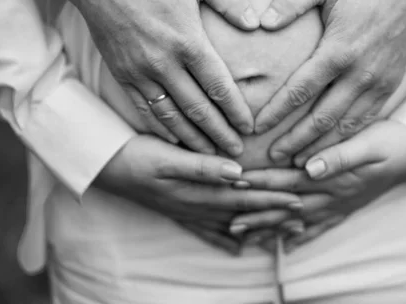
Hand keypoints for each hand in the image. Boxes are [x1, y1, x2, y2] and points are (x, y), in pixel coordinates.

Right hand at [70, 0, 259, 155]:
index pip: (218, 86)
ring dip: (193, 139)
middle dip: (220, 134)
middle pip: (198, 109)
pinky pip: (144, 109)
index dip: (236, 110)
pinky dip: (161, 129)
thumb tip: (256, 23)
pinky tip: (175, 141)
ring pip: (171, 116)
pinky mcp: (122, 74)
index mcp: (187, 41)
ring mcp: (140, 72)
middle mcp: (164, 63)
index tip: (250, 128)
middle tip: (238, 153)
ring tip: (211, 156)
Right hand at [94, 135, 302, 252]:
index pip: (245, 197)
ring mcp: (187, 212)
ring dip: (256, 229)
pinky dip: (224, 240)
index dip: (273, 198)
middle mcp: (197, 206)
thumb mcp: (168, 158)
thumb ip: (203, 167)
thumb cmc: (136, 156)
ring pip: (230, 225)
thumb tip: (238, 172)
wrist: (104, 167)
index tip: (299, 199)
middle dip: (273, 216)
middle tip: (302, 219)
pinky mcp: (177, 211)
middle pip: (243, 215)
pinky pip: (207, 231)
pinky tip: (236, 248)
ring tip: (280, 235)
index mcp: (200, 192)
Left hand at [230, 120, 405, 250]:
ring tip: (246, 236)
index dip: (262, 182)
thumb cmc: (391, 142)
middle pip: (288, 207)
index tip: (236, 182)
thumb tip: (308, 167)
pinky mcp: (346, 207)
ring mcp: (339, 205)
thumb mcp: (369, 143)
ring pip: (298, 220)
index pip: (289, 182)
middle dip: (258, 212)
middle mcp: (332, 197)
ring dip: (271, 228)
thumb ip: (339, 156)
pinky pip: (320, 226)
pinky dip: (302, 236)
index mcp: (334, 178)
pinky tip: (287, 246)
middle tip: (230, 221)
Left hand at [255, 0, 405, 162]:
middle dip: (295, 141)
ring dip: (321, 147)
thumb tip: (263, 23)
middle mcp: (360, 73)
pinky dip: (346, 137)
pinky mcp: (390, 85)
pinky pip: (365, 119)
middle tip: (272, 159)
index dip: (276, 112)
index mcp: (339, 50)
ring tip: (297, 163)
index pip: (300, 90)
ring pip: (345, 125)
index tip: (256, 128)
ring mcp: (378, 82)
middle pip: (322, 118)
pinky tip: (330, 148)